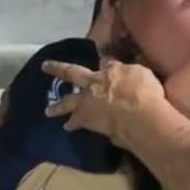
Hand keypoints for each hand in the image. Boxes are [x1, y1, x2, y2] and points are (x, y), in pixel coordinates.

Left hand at [42, 59, 164, 146]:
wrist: (139, 120)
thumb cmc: (144, 93)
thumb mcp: (141, 73)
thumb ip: (129, 70)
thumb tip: (120, 67)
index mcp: (108, 72)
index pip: (105, 63)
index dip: (104, 62)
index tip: (103, 61)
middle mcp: (93, 86)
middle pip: (72, 74)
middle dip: (58, 68)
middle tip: (44, 66)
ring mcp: (89, 106)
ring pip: (68, 104)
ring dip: (57, 107)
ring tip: (48, 111)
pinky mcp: (89, 124)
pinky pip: (78, 124)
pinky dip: (73, 125)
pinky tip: (69, 128)